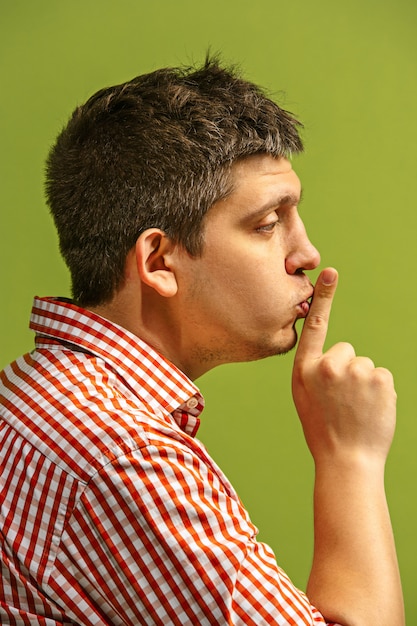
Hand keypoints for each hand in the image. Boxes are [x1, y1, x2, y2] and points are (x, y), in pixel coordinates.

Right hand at [292, 268, 395, 464]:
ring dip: (365, 384)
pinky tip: (371, 410)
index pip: (315, 326)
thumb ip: (313, 370)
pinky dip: (380, 391)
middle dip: (348, 370)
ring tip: (356, 409)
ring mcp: (356, 371)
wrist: (347, 460)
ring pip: (366, 366)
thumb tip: (335, 355)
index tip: (330, 273)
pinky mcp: (380, 379)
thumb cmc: (323, 430)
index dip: (323, 297)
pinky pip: (382, 376)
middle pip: (347, 351)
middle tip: (343, 400)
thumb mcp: (304, 397)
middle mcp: (329, 365)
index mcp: (305, 369)